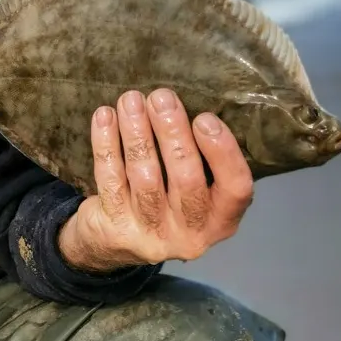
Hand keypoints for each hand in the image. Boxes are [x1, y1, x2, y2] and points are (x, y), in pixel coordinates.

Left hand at [59, 88, 253, 272]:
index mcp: (220, 220)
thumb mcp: (196, 192)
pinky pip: (110, 179)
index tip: (204, 118)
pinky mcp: (115, 227)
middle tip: (161, 97)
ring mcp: (150, 234)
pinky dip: (106, 144)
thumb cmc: (165, 203)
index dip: (223, 153)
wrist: (115, 244)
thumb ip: (200, 160)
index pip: (235, 188)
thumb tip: (184, 106)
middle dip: (172, 133)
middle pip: (186, 180)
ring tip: (131, 100)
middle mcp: (189, 234)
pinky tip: (105, 116)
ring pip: (145, 177)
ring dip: (138, 133)